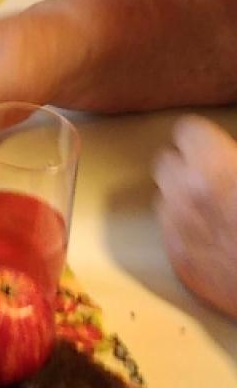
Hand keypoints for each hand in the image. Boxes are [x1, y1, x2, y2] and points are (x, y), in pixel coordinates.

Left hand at [154, 116, 236, 317]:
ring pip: (165, 198)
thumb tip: (230, 155)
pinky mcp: (180, 264)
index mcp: (214, 168)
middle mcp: (185, 194)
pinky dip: (186, 233)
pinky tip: (215, 242)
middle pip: (167, 162)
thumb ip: (236, 159)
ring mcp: (178, 230)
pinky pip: (170, 234)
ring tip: (215, 213)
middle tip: (214, 181)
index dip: (204, 140)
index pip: (187, 131)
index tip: (216, 149)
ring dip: (182, 200)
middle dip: (187, 167)